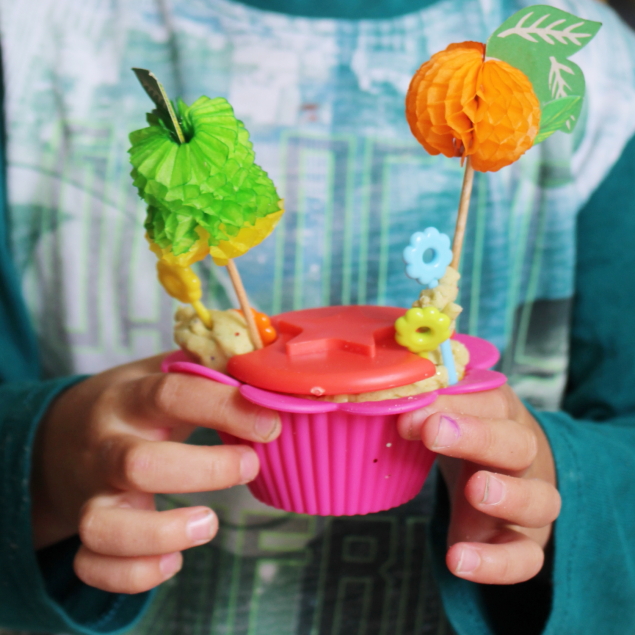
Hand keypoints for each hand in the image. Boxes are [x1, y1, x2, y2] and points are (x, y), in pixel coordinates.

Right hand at [31, 355, 280, 593]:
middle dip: (205, 470)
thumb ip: (207, 366)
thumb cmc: (129, 404)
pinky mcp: (87, 529)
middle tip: (250, 466)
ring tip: (208, 524)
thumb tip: (266, 358)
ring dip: (162, 533)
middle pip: (140, 464)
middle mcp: (106, 446)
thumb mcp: (158, 373)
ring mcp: (92, 492)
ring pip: (105, 526)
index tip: (269, 424)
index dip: (224, 407)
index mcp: (130, 398)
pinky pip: (94, 565)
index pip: (171, 395)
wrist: (57, 437)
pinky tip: (173, 559)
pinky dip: (134, 573)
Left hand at [398, 384, 560, 583]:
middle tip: (435, 433)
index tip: (410, 415)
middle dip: (478, 437)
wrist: (504, 477)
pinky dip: (497, 564)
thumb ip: (419, 408)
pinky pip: (527, 558)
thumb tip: (380, 398)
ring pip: (541, 500)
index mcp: (500, 415)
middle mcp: (521, 456)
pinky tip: (458, 561)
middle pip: (518, 444)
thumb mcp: (444, 416)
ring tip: (475, 493)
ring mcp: (529, 502)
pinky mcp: (524, 544)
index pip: (488, 402)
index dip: (452, 406)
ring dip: (510, 496)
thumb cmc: (464, 437)